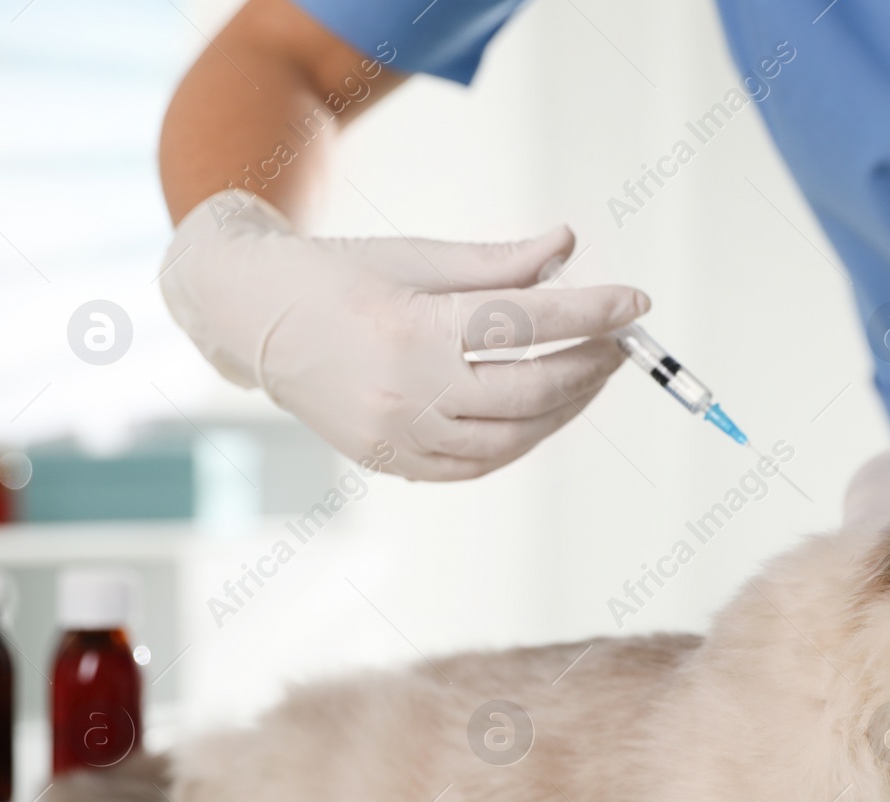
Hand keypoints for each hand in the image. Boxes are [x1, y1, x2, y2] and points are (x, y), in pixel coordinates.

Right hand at [159, 191, 648, 479]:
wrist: (253, 318)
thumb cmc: (342, 275)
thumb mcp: (418, 257)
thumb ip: (497, 262)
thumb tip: (566, 247)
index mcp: (415, 327)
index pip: (528, 322)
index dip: (591, 312)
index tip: (636, 303)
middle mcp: (408, 390)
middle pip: (531, 389)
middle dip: (588, 366)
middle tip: (617, 344)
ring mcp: (398, 435)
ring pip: (512, 439)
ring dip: (563, 410)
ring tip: (588, 378)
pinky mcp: (391, 462)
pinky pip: (475, 465)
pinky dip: (519, 442)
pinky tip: (543, 414)